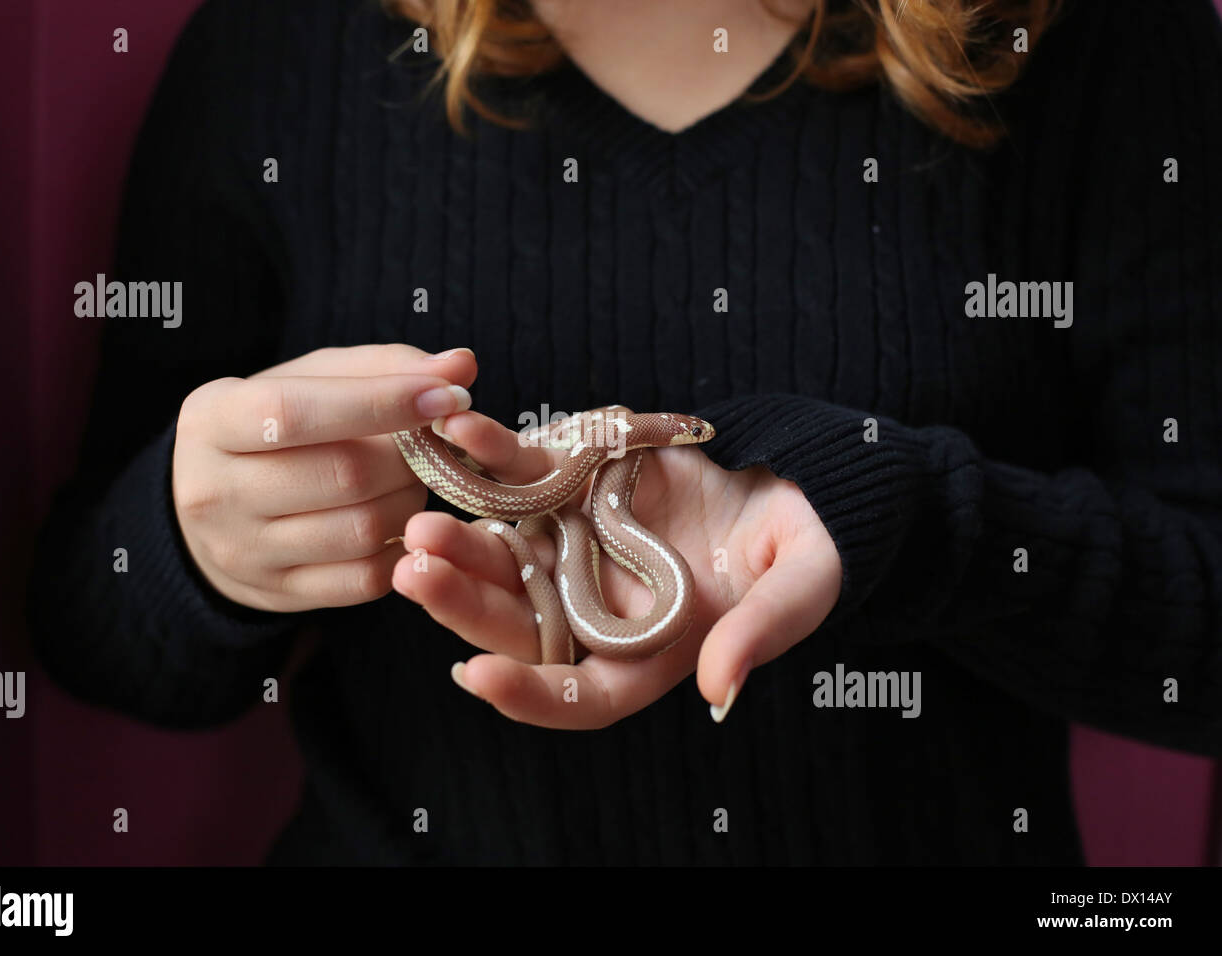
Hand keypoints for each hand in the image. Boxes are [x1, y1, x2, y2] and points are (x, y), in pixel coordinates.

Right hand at [171, 344, 476, 611]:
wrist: (212, 506)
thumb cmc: (276, 428)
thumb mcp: (311, 380)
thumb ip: (385, 367)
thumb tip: (461, 368)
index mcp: (212, 420)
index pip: (296, 413)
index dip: (381, 402)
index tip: (446, 395)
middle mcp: (214, 491)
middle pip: (344, 474)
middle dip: (408, 456)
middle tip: (428, 444)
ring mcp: (243, 552)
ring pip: (362, 530)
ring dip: (410, 500)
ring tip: (409, 480)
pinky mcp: (278, 594)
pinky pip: (366, 578)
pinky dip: (401, 547)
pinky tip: (398, 521)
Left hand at [391, 411, 843, 727]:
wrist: (798, 474)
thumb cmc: (806, 545)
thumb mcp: (801, 588)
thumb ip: (760, 633)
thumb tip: (719, 690)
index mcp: (649, 652)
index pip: (580, 693)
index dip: (527, 693)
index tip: (476, 675)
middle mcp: (599, 606)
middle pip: (520, 624)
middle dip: (465, 605)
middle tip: (416, 575)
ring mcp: (581, 546)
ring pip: (507, 555)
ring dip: (462, 541)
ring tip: (419, 525)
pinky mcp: (577, 486)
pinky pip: (526, 475)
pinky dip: (494, 457)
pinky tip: (464, 437)